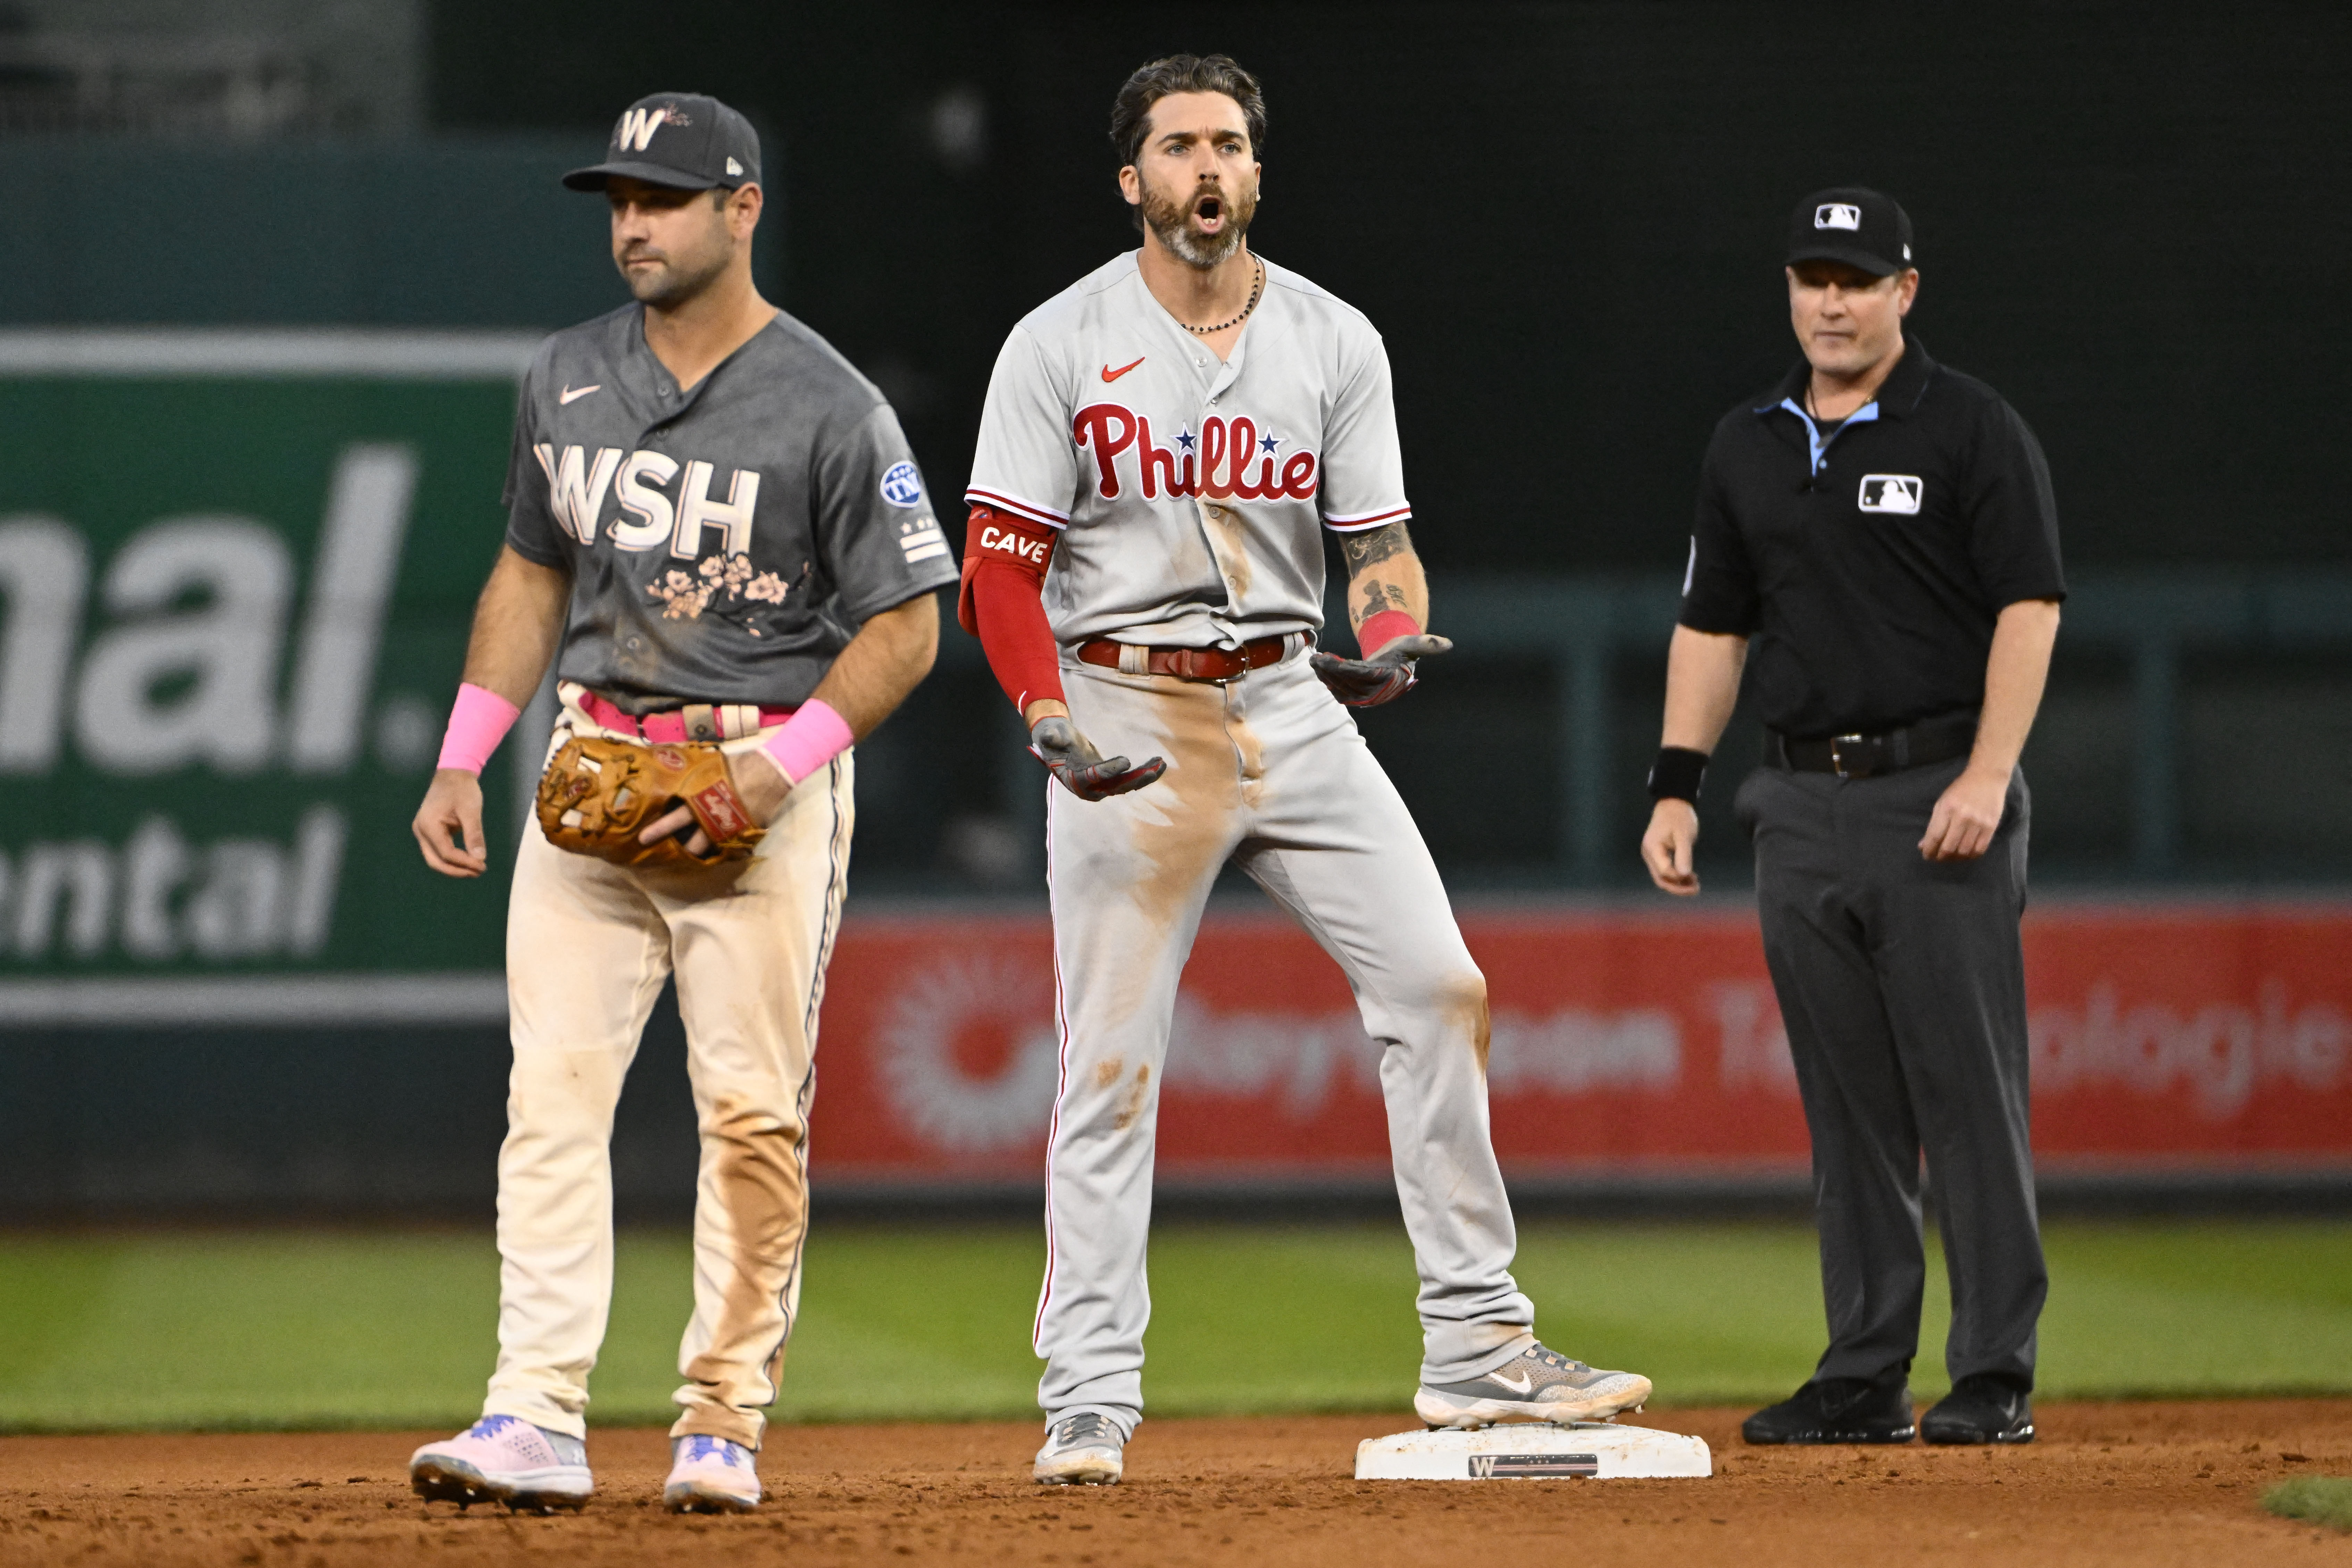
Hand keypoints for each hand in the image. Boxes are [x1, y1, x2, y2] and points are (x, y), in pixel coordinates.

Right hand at [413, 767, 488, 877]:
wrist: (453, 774)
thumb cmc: (462, 789)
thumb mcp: (471, 811)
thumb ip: (474, 834)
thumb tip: (480, 858)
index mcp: (428, 825)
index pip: (446, 853)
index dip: (465, 863)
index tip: (483, 866)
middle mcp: (421, 830)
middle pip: (435, 861)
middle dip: (457, 870)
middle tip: (479, 872)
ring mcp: (422, 831)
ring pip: (435, 859)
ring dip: (454, 867)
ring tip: (475, 869)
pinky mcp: (428, 831)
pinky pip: (437, 851)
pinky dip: (451, 858)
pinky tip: (468, 860)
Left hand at [638, 748, 790, 855]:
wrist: (769, 773)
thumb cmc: (736, 767)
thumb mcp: (707, 767)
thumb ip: (689, 777)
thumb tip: (667, 767)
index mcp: (700, 801)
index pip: (675, 819)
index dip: (660, 829)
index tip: (643, 838)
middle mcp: (712, 820)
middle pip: (692, 843)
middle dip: (677, 851)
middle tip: (666, 859)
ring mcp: (729, 830)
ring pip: (709, 848)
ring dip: (697, 851)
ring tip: (688, 854)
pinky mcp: (743, 834)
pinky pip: (727, 846)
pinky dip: (718, 849)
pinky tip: (712, 849)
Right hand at [1031, 714, 1165, 799]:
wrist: (1056, 741)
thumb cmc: (1053, 737)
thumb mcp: (1051, 735)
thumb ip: (1052, 738)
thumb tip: (1049, 736)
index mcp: (1073, 780)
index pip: (1094, 777)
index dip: (1110, 770)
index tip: (1126, 761)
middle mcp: (1089, 788)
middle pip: (1115, 786)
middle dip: (1136, 779)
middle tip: (1153, 770)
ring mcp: (1100, 785)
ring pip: (1126, 784)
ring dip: (1144, 776)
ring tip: (1161, 764)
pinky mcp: (1109, 779)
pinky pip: (1129, 779)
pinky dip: (1143, 772)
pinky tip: (1158, 763)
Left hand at [1310, 633, 1451, 706]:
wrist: (1396, 659)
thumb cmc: (1404, 649)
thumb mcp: (1414, 643)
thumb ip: (1428, 644)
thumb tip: (1448, 644)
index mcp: (1390, 680)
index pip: (1362, 675)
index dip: (1343, 668)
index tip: (1327, 660)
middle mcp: (1379, 693)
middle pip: (1349, 683)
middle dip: (1330, 672)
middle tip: (1315, 659)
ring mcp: (1368, 697)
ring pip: (1342, 689)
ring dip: (1325, 677)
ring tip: (1314, 662)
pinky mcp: (1358, 697)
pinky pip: (1340, 692)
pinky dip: (1328, 682)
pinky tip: (1319, 669)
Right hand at [1641, 798, 1701, 894]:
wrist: (1673, 804)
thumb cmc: (1680, 817)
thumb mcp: (1684, 835)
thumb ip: (1684, 855)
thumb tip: (1685, 875)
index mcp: (1653, 848)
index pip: (1664, 871)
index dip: (1679, 878)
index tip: (1695, 877)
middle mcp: (1648, 853)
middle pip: (1660, 879)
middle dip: (1678, 887)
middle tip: (1696, 889)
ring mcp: (1651, 855)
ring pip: (1662, 877)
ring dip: (1678, 883)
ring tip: (1695, 884)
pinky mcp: (1657, 855)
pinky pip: (1664, 871)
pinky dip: (1676, 876)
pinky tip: (1689, 876)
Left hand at [1920, 762, 2008, 860]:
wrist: (1986, 778)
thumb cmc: (1960, 790)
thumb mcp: (1942, 802)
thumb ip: (1933, 824)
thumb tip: (1924, 845)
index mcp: (1947, 809)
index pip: (1934, 836)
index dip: (1929, 850)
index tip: (1926, 855)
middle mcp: (1962, 817)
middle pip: (1949, 847)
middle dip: (1940, 857)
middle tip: (1938, 858)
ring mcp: (1978, 822)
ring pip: (1964, 851)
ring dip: (1955, 859)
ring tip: (1950, 857)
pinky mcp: (1991, 826)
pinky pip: (1980, 849)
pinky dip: (1971, 856)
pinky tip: (1965, 854)